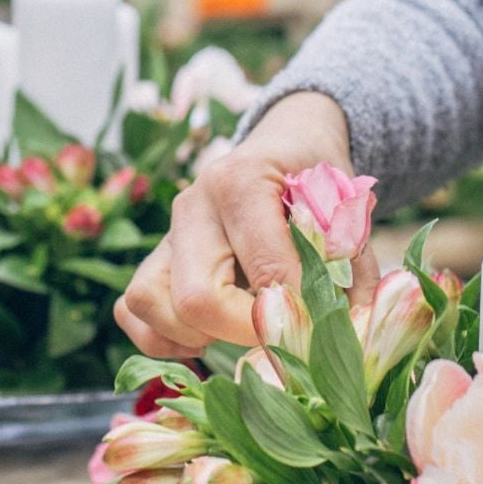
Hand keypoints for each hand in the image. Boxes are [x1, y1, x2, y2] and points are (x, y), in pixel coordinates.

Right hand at [115, 91, 378, 357]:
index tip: (321, 328)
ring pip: (150, 305)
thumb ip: (348, 267)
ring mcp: (165, 233)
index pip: (264, 271)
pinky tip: (206, 334)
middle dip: (244, 332)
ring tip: (239, 330)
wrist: (285, 147)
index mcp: (240, 181)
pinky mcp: (152, 259)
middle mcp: (191, 205)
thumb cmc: (316, 181)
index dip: (296, 313)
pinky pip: (132, 311)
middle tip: (280, 334)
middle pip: (196, 298)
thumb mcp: (346, 211)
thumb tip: (350, 330)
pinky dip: (163, 336)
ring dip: (197, 335)